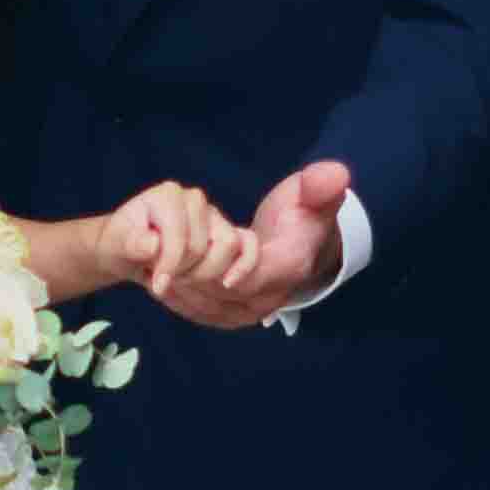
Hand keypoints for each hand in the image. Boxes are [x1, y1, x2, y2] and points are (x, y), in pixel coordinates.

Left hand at [85, 183, 234, 298]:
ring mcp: (214, 215)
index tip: (157, 286)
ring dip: (207, 273)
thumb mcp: (114, 245)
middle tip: (168, 279)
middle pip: (205, 245)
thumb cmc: (122, 244)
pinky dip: (244, 266)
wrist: (129, 250)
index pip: (180, 236)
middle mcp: (194, 200)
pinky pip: (248, 246)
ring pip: (229, 246)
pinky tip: (228, 284)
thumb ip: (130, 243)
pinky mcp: (227, 232)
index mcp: (168, 195)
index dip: (170, 266)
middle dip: (186, 271)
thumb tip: (153, 244)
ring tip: (185, 279)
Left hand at [149, 158, 353, 327]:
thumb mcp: (314, 194)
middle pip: (218, 296)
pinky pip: (202, 315)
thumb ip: (320, 186)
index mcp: (287, 268)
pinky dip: (179, 300)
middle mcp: (269, 298)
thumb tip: (337, 173)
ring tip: (151, 268)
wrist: (302, 246)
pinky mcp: (235, 316)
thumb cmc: (303, 214)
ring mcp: (251, 311)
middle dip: (184, 276)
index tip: (180, 252)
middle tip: (155, 256)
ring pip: (206, 308)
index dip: (212, 264)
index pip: (247, 276)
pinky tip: (159, 283)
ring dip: (176, 289)